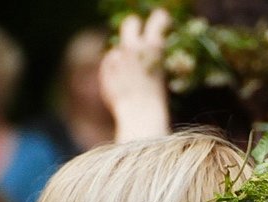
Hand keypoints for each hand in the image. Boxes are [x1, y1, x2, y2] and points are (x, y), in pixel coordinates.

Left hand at [100, 9, 171, 140]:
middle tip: (137, 32)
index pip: (159, 19)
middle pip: (131, 23)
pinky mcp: (106, 66)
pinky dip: (114, 71)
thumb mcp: (159, 73)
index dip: (160, 19)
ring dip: (123, 57)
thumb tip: (141, 45)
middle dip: (134, 25)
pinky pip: (110, 63)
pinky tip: (121, 86)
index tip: (161, 20)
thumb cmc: (156, 99)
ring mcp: (119, 55)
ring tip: (131, 78)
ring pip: (119, 48)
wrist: (140, 115)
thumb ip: (150, 56)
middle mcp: (134, 46)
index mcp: (154, 47)